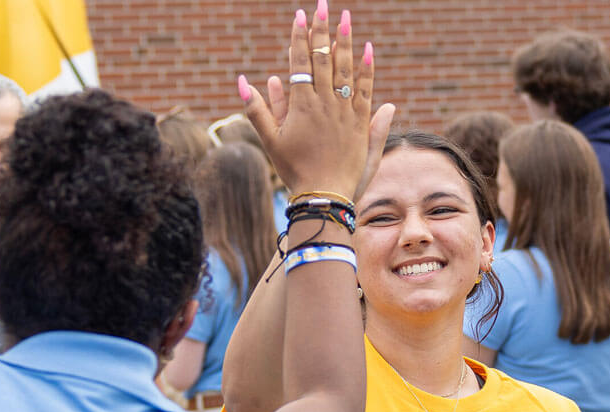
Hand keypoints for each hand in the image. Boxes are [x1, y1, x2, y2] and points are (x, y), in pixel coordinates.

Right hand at [239, 1, 394, 201]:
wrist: (324, 194)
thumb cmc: (293, 169)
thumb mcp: (270, 140)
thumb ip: (257, 109)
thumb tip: (242, 80)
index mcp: (301, 104)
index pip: (301, 62)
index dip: (300, 37)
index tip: (301, 15)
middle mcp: (325, 103)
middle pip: (324, 58)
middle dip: (322, 30)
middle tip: (323, 5)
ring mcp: (345, 111)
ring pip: (346, 69)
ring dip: (345, 41)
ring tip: (345, 18)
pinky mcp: (361, 123)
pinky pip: (365, 90)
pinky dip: (367, 69)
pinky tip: (367, 49)